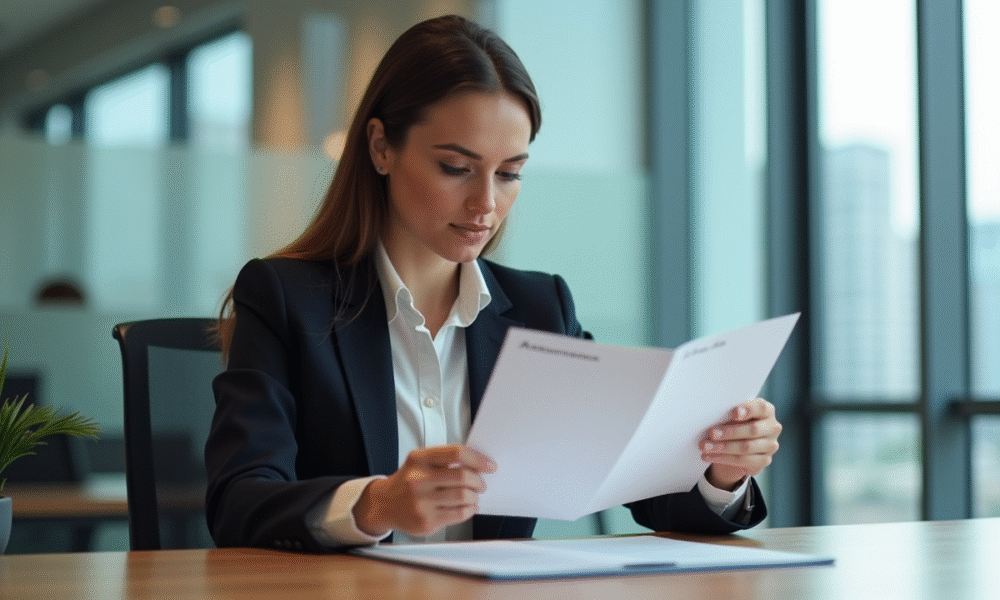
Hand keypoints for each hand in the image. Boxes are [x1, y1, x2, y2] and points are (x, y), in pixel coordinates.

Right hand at [353, 445, 495, 536]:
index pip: (456, 453)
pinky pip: (459, 514)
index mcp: (419, 459)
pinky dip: (470, 510)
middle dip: (479, 481)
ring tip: (473, 496)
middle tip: (481, 484)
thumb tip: (478, 465)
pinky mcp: (426, 521)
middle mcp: (418, 479)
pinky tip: (468, 507)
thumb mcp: (419, 462)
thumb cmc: (408, 481)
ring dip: (475, 496)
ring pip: (464, 497)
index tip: (489, 465)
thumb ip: (444, 459)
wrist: (384, 504)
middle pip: (463, 477)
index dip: (478, 459)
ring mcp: (421, 502)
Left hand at [701, 397, 781, 490]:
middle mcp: (772, 428)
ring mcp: (770, 446)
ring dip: (723, 447)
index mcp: (767, 411)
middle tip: (711, 433)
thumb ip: (729, 414)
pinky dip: (723, 458)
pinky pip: (742, 460)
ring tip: (705, 447)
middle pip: (753, 430)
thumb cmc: (735, 424)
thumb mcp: (733, 417)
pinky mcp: (764, 460)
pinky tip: (709, 456)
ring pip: (746, 447)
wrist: (738, 446)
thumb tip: (711, 416)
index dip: (749, 409)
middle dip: (729, 432)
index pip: (761, 407)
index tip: (734, 413)